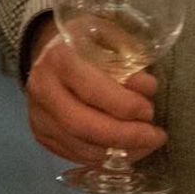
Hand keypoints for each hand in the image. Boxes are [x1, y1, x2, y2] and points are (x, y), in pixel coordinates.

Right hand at [24, 18, 166, 164]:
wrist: (46, 52)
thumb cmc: (84, 41)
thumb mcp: (107, 35)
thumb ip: (128, 60)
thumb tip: (148, 89)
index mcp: (59, 59)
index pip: (91, 89)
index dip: (123, 105)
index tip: (149, 110)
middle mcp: (43, 90)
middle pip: (83, 125)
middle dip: (125, 136)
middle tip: (155, 136)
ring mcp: (39, 116)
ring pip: (80, 146)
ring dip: (120, 151)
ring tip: (147, 143)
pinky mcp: (42, 135)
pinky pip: (76, 155)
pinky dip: (105, 158)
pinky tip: (127, 150)